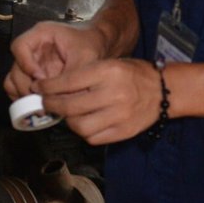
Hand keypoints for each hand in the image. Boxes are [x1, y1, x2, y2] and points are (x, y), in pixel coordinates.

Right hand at [5, 20, 111, 98]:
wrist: (98, 45)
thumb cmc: (90, 44)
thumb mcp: (86, 57)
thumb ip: (73, 76)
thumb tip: (61, 98)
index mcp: (40, 34)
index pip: (20, 46)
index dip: (25, 64)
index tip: (41, 78)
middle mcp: (31, 49)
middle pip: (15, 67)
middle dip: (26, 86)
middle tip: (40, 99)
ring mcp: (30, 63)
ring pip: (13, 80)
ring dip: (23, 94)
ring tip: (40, 105)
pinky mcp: (33, 77)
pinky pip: (18, 88)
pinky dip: (25, 99)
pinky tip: (40, 106)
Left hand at [36, 57, 163, 144]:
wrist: (164, 91)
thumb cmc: (133, 74)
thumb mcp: (109, 64)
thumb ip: (84, 75)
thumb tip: (53, 87)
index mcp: (108, 72)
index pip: (68, 81)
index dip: (48, 87)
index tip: (39, 88)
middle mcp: (113, 94)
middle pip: (70, 106)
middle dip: (51, 105)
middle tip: (45, 103)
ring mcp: (119, 115)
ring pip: (79, 126)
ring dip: (67, 122)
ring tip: (66, 115)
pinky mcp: (123, 132)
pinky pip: (93, 138)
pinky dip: (83, 133)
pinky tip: (83, 123)